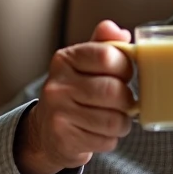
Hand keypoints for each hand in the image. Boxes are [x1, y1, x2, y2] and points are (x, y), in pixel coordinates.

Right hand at [13, 20, 134, 173]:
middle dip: (127, 99)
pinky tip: (99, 133)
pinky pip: (106, 140)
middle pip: (113, 91)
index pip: (108, 56)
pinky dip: (111, 139)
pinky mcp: (64, 139)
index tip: (124, 74)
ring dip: (122, 122)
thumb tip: (121, 33)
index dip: (125, 67)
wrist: (45, 131)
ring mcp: (58, 113)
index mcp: (65, 59)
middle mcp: (57, 85)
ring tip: (114, 118)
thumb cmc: (74, 92)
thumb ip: (104, 45)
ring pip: (113, 120)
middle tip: (123, 101)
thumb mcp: (84, 64)